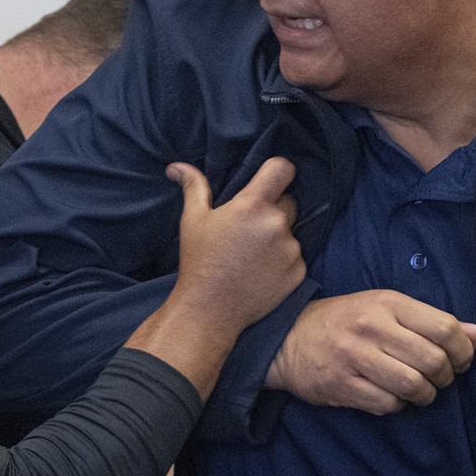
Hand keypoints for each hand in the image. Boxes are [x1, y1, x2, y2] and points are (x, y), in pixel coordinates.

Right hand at [167, 157, 305, 327]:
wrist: (210, 309)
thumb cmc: (199, 261)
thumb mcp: (193, 219)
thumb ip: (194, 186)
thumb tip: (177, 166)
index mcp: (253, 205)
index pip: (283, 168)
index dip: (277, 170)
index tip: (269, 179)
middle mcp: (277, 223)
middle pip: (288, 201)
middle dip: (273, 208)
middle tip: (249, 227)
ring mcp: (291, 249)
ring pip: (291, 231)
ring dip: (278, 237)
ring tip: (251, 255)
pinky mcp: (298, 271)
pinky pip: (296, 257)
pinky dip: (283, 261)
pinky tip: (261, 271)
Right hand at [266, 289, 475, 413]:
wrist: (288, 338)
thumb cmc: (346, 321)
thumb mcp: (389, 310)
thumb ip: (436, 323)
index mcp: (389, 303)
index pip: (444, 328)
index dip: (463, 350)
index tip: (461, 359)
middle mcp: (373, 327)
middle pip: (433, 360)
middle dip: (446, 376)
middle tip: (440, 377)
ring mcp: (356, 357)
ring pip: (413, 385)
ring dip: (426, 394)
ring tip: (421, 390)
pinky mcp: (343, 385)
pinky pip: (388, 404)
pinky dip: (398, 405)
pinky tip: (393, 396)